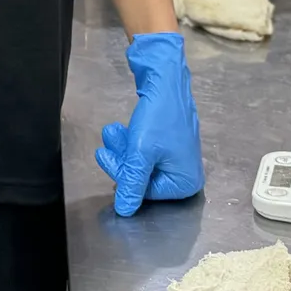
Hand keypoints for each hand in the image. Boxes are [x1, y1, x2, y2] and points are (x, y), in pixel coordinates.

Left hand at [95, 32, 203, 216]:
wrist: (165, 79)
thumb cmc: (158, 117)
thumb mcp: (141, 153)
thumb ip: (131, 183)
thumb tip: (124, 211)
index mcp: (185, 183)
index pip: (146, 192)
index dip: (123, 176)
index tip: (105, 158)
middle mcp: (186, 174)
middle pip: (143, 177)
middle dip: (121, 159)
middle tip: (104, 146)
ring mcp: (178, 158)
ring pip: (141, 162)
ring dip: (123, 148)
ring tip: (111, 130)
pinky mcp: (169, 143)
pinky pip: (145, 150)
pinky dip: (131, 141)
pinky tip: (120, 128)